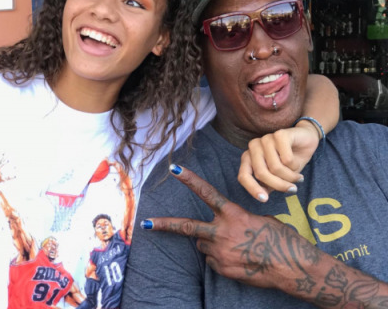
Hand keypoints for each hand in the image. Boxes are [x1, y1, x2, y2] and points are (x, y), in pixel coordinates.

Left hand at [142, 164, 319, 291]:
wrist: (292, 267)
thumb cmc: (280, 238)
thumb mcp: (259, 219)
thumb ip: (236, 219)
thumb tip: (223, 227)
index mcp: (232, 214)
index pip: (207, 192)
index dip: (190, 179)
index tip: (174, 169)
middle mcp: (221, 233)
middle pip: (187, 227)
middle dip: (164, 225)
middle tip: (145, 223)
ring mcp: (220, 253)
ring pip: (203, 245)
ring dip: (210, 244)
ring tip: (233, 246)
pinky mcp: (222, 270)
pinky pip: (213, 261)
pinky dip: (219, 259)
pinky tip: (237, 259)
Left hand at [238, 124, 319, 201]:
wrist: (306, 140)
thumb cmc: (289, 160)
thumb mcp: (277, 176)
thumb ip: (267, 184)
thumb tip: (263, 196)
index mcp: (248, 157)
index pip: (243, 176)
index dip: (252, 188)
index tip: (265, 199)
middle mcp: (254, 146)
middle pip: (261, 173)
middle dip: (279, 185)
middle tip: (292, 189)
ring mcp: (266, 139)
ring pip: (275, 168)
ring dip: (290, 177)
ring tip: (298, 177)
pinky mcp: (280, 135)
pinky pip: (287, 159)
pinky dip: (294, 166)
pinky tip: (298, 163)